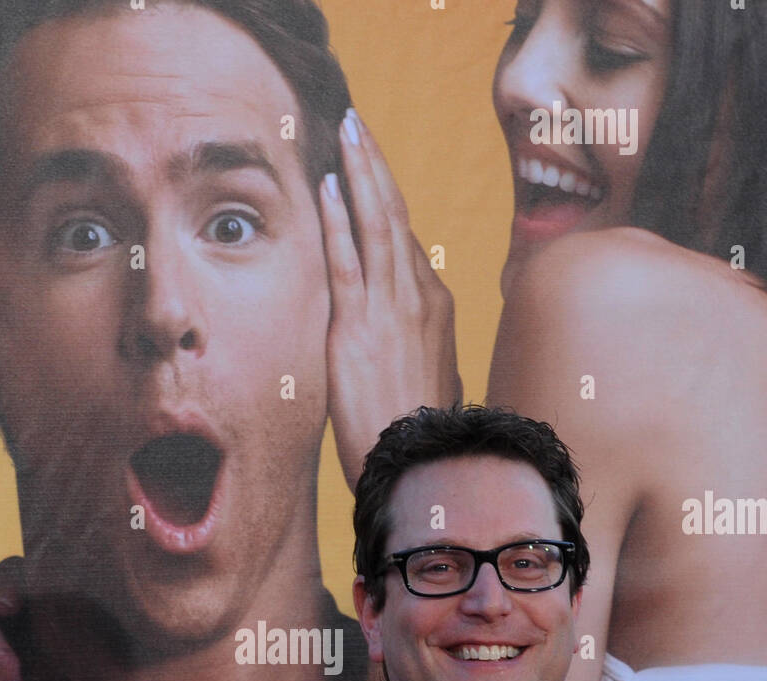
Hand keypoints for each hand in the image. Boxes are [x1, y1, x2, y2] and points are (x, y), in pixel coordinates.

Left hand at [320, 108, 462, 491]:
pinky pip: (349, 261)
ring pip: (378, 224)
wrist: (422, 469)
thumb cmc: (424, 440)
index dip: (385, 199)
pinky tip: (331, 185)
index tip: (370, 167)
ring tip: (348, 132)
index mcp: (435, 309)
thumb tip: (415, 349)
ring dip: (361, 172)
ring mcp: (392, 310)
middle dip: (375, 165)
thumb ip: (421, 354)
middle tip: (358, 125)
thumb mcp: (432, 385)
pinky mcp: (361, 328)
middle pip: (395, 216)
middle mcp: (420, 299)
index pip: (406, 241)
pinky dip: (340, 219)